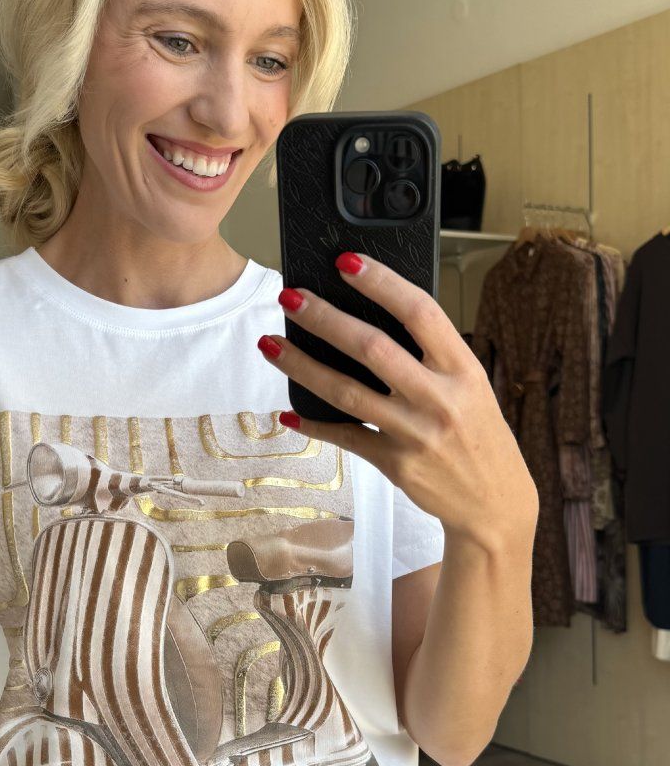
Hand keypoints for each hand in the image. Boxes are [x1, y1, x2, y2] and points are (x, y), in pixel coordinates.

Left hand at [257, 250, 537, 550]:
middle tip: (289, 298)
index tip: (346, 262)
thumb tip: (370, 318)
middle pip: (372, 348)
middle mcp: (441, 398)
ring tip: (270, 345)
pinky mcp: (397, 465)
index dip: (382, 283)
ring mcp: (416, 433)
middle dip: (324, 319)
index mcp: (463, 368)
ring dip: (302, 366)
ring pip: (347, 392)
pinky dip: (314, 424)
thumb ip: (431, 356)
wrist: (495, 503)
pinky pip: (346, 437)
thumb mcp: (471, 386)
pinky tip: (289, 411)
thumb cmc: (477, 433)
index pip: (420, 312)